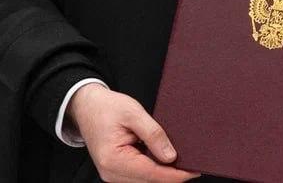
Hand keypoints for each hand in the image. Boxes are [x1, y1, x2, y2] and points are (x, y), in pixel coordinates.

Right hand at [67, 83, 198, 181]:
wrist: (86, 107)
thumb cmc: (107, 107)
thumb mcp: (134, 113)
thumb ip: (154, 135)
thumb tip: (171, 156)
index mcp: (114, 160)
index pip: (153, 174)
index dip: (177, 174)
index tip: (195, 170)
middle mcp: (111, 173)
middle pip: (151, 181)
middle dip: (173, 174)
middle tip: (193, 160)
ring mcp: (113, 174)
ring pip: (146, 181)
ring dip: (164, 172)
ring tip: (182, 158)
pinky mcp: (116, 171)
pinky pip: (140, 176)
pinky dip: (154, 169)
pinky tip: (164, 157)